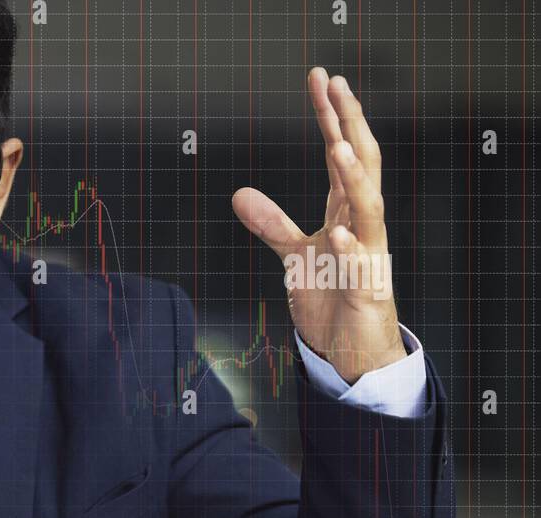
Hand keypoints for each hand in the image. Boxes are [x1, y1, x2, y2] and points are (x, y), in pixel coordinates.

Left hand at [232, 67, 404, 384]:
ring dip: (353, 179)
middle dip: (350, 124)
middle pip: (361, 164)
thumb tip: (239, 194)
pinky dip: (347, 249)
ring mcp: (367, 256)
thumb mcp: (294, 256)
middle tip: (337, 84)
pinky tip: (335, 234)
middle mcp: (361, 225)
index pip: (338, 154)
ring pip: (368, 209)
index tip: (321, 79)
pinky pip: (359, 267)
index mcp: (345, 212)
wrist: (353, 350)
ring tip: (338, 145)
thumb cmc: (333, 299)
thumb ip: (272, 224)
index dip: (330, 116)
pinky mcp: (365, 291)